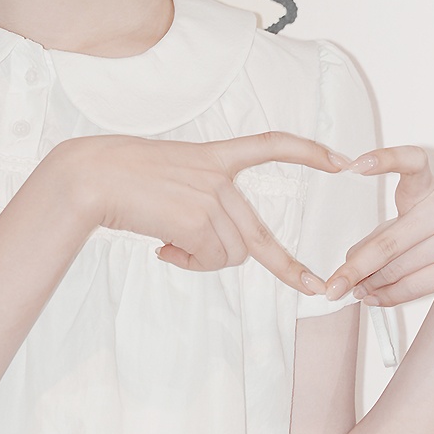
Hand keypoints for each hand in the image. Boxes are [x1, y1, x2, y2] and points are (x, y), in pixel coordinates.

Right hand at [66, 131, 346, 295]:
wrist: (92, 177)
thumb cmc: (118, 176)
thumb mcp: (170, 179)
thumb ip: (199, 203)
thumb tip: (206, 247)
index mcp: (213, 156)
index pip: (270, 144)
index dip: (309, 152)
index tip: (342, 161)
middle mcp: (219, 176)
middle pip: (259, 235)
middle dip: (289, 268)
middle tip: (317, 288)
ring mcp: (211, 198)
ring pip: (229, 255)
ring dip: (200, 260)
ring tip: (167, 244)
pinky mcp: (199, 221)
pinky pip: (208, 260)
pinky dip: (186, 263)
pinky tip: (160, 246)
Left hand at [324, 146, 433, 307]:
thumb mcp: (413, 220)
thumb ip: (380, 236)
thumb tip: (350, 263)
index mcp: (426, 187)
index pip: (411, 161)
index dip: (384, 159)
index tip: (354, 165)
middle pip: (388, 243)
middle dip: (354, 269)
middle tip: (331, 286)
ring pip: (399, 269)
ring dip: (371, 285)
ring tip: (355, 291)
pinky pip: (416, 286)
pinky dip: (389, 296)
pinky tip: (374, 298)